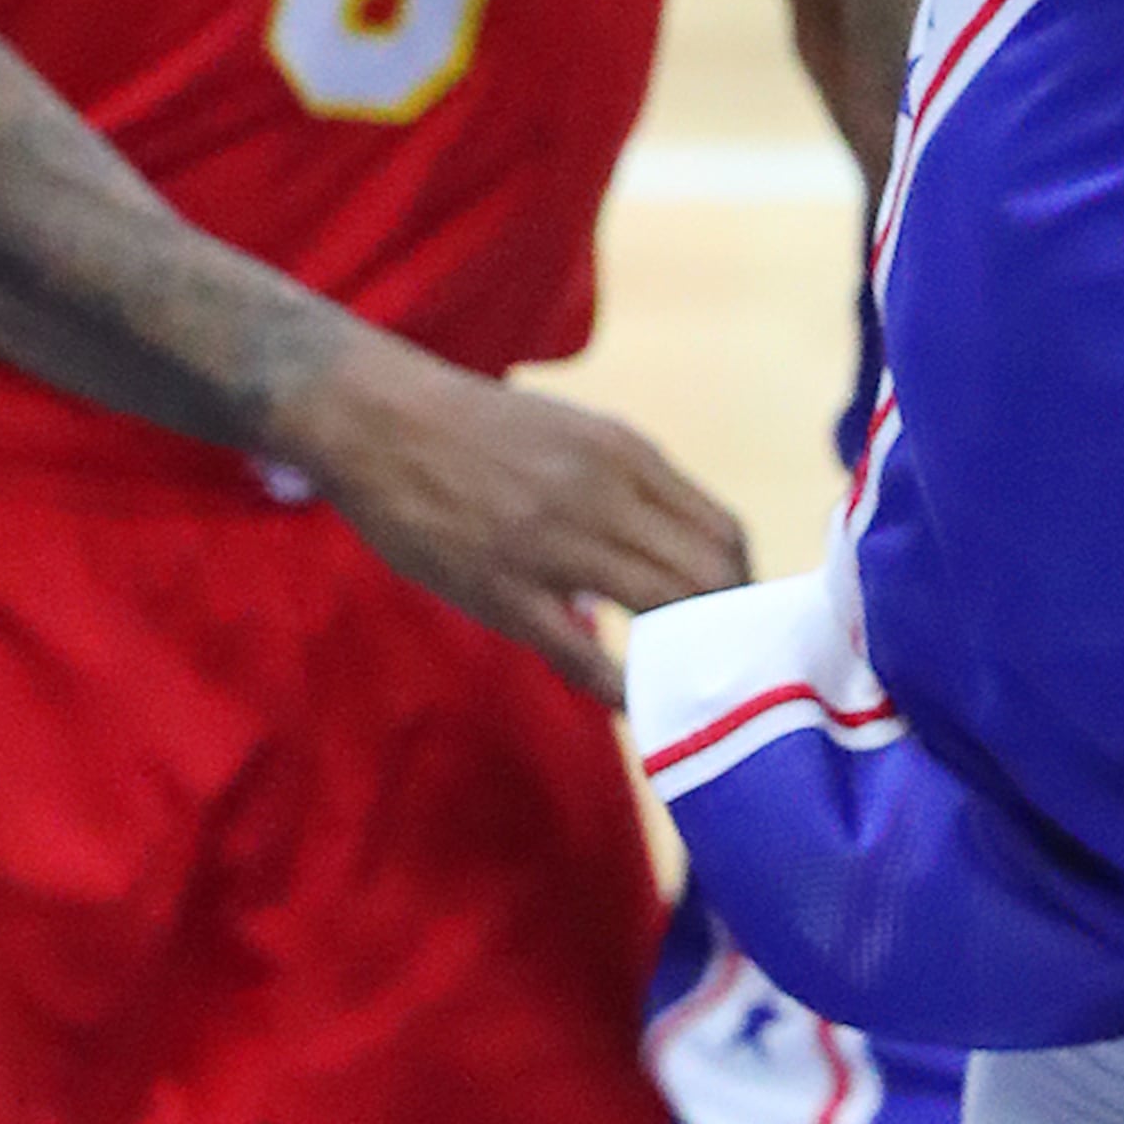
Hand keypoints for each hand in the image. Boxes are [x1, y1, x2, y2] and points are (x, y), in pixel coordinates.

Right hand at [285, 319, 745, 699]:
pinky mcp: (504, 589)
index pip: (721, 533)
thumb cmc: (479, 430)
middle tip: (716, 666)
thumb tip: (667, 558)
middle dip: (725, 630)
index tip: (737, 621)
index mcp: (627, 453)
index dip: (741, 587)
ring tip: (681, 687)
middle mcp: (605, 493)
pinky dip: (621, 688)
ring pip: (662, 612)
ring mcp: (555, 543)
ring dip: (682, 659)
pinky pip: (583, 656)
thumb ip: (627, 489)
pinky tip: (631, 704)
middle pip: (707, 577)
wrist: (381, 420)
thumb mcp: (574, 433)